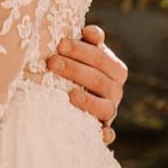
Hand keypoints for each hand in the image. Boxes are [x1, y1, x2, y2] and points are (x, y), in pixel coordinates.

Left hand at [49, 24, 124, 146]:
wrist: (73, 94)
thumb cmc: (76, 66)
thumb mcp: (82, 52)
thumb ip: (87, 41)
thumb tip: (90, 33)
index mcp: (114, 69)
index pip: (101, 58)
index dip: (82, 50)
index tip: (60, 44)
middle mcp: (115, 90)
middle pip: (99, 80)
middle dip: (75, 70)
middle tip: (52, 62)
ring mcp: (109, 111)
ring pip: (104, 107)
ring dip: (88, 101)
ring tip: (71, 95)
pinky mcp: (102, 130)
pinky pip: (108, 135)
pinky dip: (106, 135)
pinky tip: (100, 134)